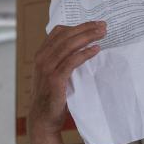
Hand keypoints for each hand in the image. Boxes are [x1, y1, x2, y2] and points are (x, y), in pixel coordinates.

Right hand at [26, 21, 105, 141]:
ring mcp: (47, 68)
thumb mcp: (55, 76)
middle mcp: (42, 58)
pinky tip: (96, 50)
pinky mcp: (55, 79)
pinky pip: (72, 61)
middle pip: (66, 35)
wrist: (43, 119)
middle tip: (102, 25)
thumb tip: (82, 51)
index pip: (59, 32)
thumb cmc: (52, 98)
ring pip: (69, 45)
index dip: (76, 26)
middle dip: (86, 28)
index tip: (93, 24)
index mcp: (41, 54)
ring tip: (102, 33)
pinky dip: (84, 54)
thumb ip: (62, 62)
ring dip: (87, 37)